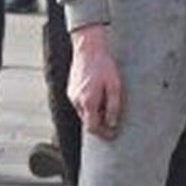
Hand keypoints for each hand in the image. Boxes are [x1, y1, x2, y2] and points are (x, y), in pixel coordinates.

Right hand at [68, 24, 122, 138]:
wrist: (88, 50)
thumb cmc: (104, 66)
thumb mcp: (115, 86)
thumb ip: (113, 107)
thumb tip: (112, 124)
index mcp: (88, 101)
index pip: (92, 127)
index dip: (103, 134)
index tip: (112, 135)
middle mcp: (76, 101)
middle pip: (88, 121)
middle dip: (100, 124)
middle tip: (114, 122)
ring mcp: (71, 96)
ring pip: (83, 113)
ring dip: (95, 114)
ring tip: (108, 105)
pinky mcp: (71, 90)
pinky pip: (80, 104)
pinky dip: (90, 106)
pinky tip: (99, 96)